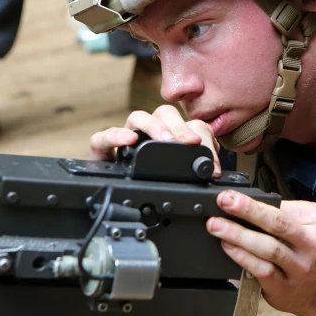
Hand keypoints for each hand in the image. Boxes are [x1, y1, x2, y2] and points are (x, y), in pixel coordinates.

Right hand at [89, 105, 221, 176]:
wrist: (115, 200)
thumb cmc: (146, 185)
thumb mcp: (174, 179)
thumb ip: (192, 169)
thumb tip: (213, 170)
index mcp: (170, 138)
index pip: (188, 126)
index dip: (203, 138)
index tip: (213, 162)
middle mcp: (148, 134)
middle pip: (165, 115)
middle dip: (181, 128)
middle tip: (192, 144)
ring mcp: (125, 139)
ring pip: (138, 118)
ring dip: (155, 126)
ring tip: (167, 141)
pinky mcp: (102, 149)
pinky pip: (103, 136)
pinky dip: (116, 135)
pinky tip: (130, 141)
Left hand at [206, 190, 315, 315]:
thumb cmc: (312, 254)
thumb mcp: (310, 227)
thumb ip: (285, 215)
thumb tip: (247, 206)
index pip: (282, 207)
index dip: (253, 200)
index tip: (231, 195)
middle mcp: (311, 244)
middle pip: (277, 223)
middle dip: (247, 210)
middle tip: (224, 201)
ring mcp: (299, 268)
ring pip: (268, 248)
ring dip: (239, 235)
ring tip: (216, 225)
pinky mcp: (285, 288)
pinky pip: (262, 270)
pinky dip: (243, 257)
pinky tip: (228, 248)